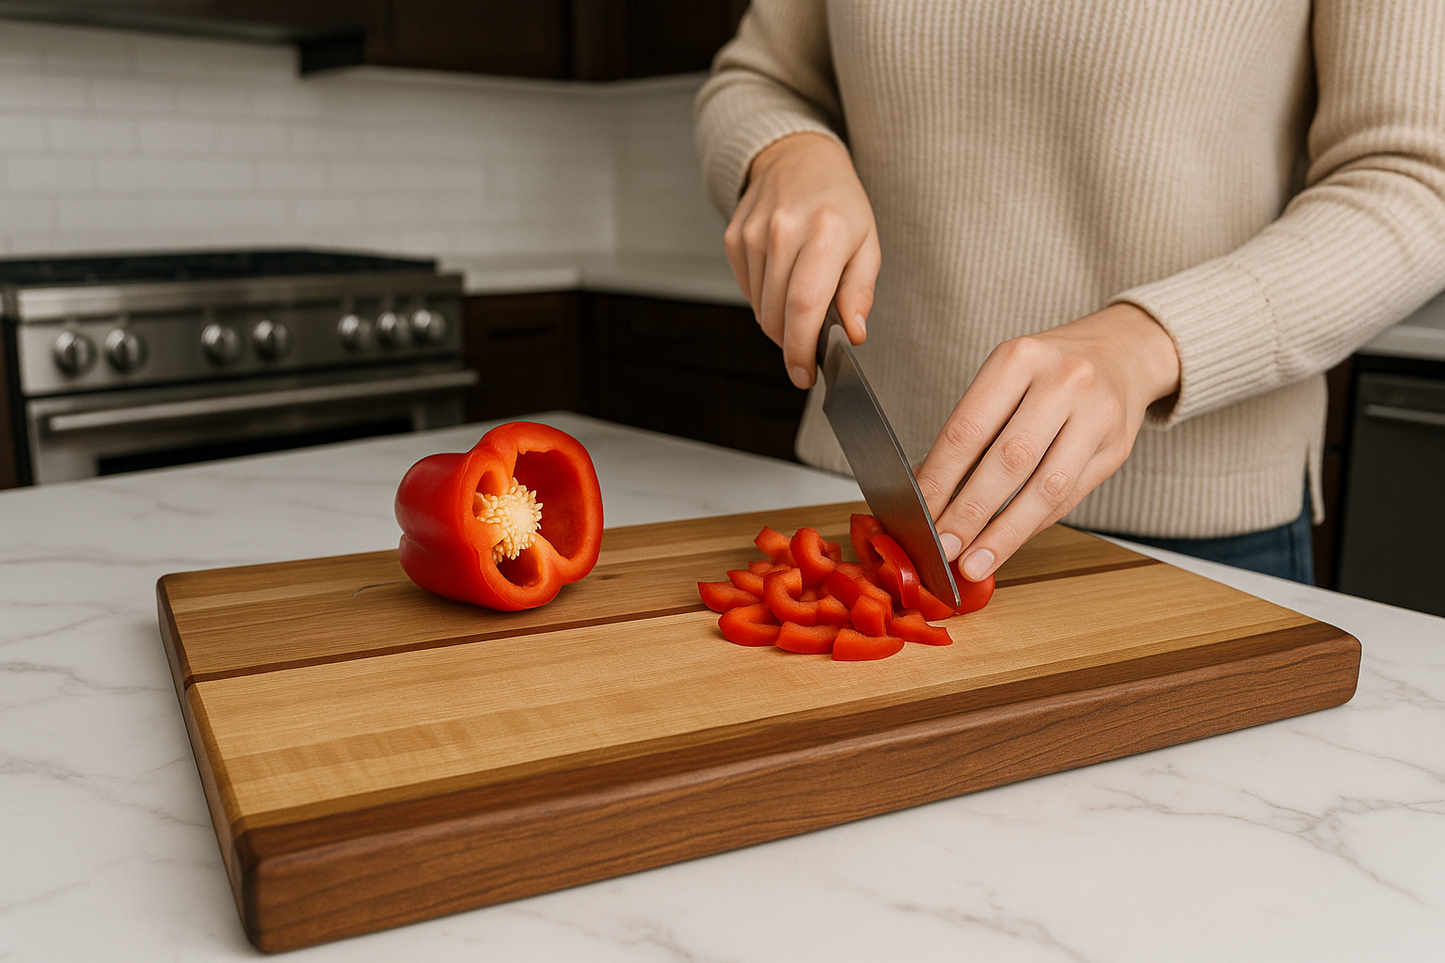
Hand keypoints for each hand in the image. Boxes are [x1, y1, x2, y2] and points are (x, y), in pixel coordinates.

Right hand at [725, 133, 879, 387]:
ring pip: (760, 309)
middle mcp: (784, 231)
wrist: (797, 158)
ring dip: (780, 321)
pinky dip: (765, 299)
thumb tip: (854, 333)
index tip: (804, 374)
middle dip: (792, 343)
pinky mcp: (734, 239)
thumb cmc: (838, 203)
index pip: (804, 306)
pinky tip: (782, 277)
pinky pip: (747, 292)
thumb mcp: (867, 243)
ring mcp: (753, 234)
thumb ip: (859, 292)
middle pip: (777, 316)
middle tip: (810, 343)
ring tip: (801, 296)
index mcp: (825, 232)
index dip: (801, 349)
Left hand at [915, 303, 1180, 580]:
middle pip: (1008, 460)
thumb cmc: (1047, 372)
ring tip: (974, 562)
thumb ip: (970, 432)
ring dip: (1004, 533)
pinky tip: (1007, 542)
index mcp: (1018, 359)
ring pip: (1045, 488)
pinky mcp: (1117, 447)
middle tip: (943, 548)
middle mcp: (1062, 382)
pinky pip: (1069, 498)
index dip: (940, 479)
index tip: (919, 515)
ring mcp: (1096, 414)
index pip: (968, 429)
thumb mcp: (1004, 380)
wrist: (1121, 352)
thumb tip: (925, 488)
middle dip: (970, 513)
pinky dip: (1033, 525)